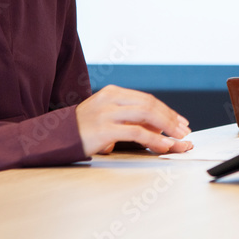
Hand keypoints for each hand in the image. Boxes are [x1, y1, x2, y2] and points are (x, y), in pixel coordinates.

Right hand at [75, 85, 192, 155]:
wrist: (54, 137)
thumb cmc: (83, 129)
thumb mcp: (106, 115)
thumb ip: (129, 118)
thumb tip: (158, 127)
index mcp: (113, 92)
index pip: (147, 99)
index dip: (167, 110)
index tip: (180, 121)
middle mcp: (111, 99)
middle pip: (150, 104)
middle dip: (171, 118)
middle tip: (184, 130)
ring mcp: (107, 113)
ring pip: (146, 115)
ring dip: (167, 127)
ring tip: (179, 138)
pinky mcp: (104, 129)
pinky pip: (136, 133)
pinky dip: (154, 139)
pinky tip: (164, 145)